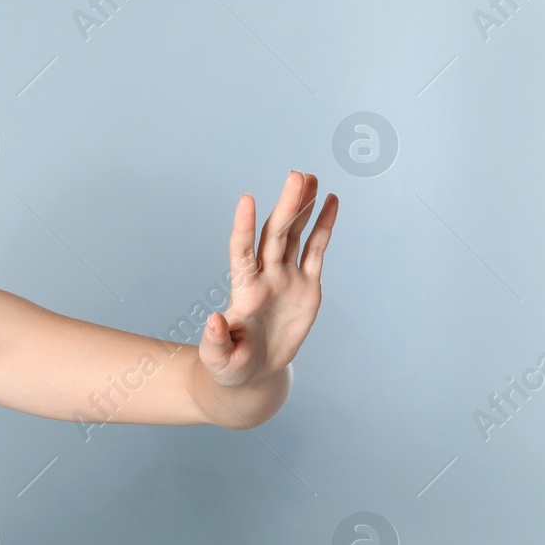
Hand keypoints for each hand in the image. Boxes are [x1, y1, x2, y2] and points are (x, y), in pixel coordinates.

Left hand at [200, 170, 337, 387]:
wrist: (253, 369)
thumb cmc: (230, 365)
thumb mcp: (219, 360)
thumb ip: (216, 342)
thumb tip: (213, 320)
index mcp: (243, 291)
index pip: (242, 252)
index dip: (243, 227)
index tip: (246, 199)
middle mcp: (264, 277)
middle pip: (275, 235)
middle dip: (286, 206)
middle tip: (297, 175)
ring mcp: (286, 278)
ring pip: (296, 236)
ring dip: (303, 208)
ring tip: (312, 178)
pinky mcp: (306, 286)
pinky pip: (317, 251)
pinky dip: (324, 227)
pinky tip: (330, 201)